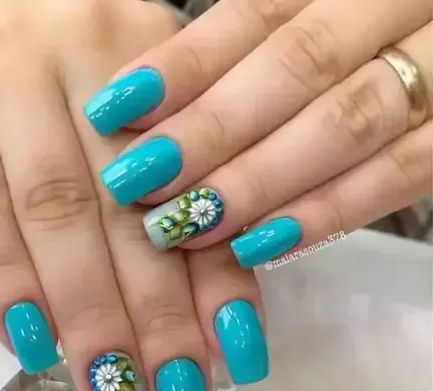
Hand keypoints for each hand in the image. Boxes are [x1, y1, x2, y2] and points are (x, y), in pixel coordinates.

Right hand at [0, 0, 266, 390]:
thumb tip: (209, 298)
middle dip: (156, 317)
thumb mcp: (153, 102)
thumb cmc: (90, 58)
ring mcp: (5, 72)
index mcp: (162, 62)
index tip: (237, 359)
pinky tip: (33, 342)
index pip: (203, 191)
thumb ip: (184, 179)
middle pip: (130, 213)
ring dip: (88, 314)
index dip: (219, 281)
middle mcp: (87, 57)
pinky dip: (4, 276)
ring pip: (55, 215)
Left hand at [85, 0, 431, 266]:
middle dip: (211, 131)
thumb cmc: (359, 45)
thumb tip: (149, 115)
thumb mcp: (310, 28)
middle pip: (295, 69)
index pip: (254, 16)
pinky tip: (259, 246)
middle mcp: (391, 12)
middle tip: (138, 183)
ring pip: (345, 125)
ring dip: (258, 182)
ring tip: (187, 225)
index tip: (112, 111)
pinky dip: (328, 212)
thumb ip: (246, 61)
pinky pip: (400, 176)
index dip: (182, 67)